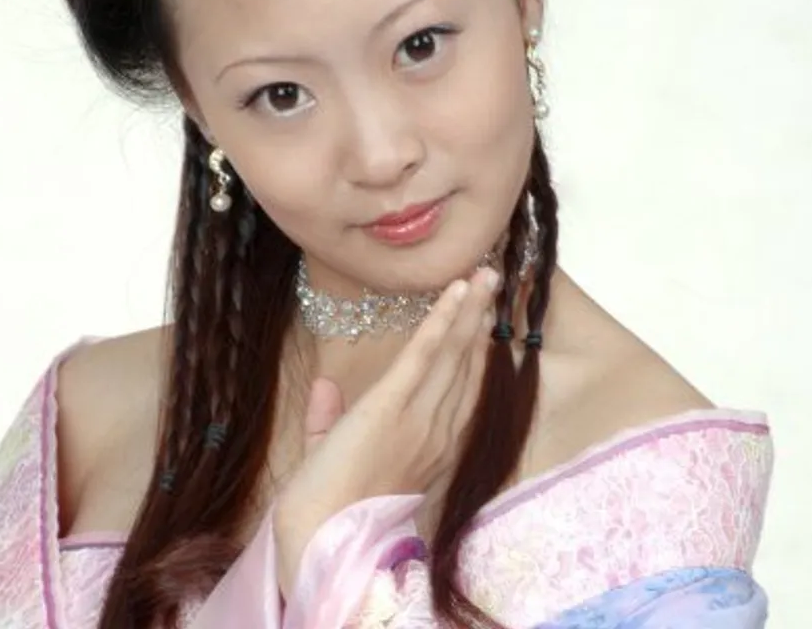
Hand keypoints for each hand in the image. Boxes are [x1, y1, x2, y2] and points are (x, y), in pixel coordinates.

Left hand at [274, 267, 498, 595]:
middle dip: (478, 321)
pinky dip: (441, 321)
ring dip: (469, 311)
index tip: (481, 318)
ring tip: (485, 274)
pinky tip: (457, 293)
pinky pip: (425, 356)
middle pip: (464, 367)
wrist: (319, 536)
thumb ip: (330, 419)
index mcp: (429, 448)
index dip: (473, 351)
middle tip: (492, 281)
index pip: (460, 391)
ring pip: (452, 355)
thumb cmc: (325, 506)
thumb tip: (325, 385)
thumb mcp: (329, 456)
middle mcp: (436, 433)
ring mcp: (419, 419)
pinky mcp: (393, 407)